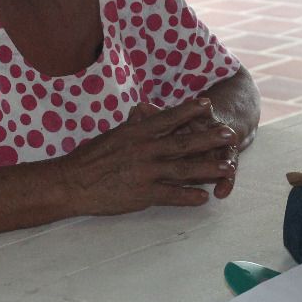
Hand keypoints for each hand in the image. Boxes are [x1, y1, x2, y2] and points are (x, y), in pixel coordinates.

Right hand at [56, 98, 238, 215]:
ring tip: (227, 167)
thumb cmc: (90, 158)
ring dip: (208, 168)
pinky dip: (189, 196)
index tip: (207, 104)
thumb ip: (134, 125)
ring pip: (184, 169)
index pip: (168, 118)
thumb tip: (144, 111)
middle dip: (210, 138)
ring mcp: (146, 172)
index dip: (189, 110)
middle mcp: (144, 150)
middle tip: (229, 133)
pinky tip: (204, 197)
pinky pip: (171, 195)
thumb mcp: (113, 134)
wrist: (71, 182)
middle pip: (184, 143)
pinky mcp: (143, 194)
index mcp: (136, 132)